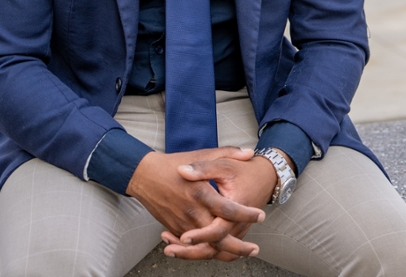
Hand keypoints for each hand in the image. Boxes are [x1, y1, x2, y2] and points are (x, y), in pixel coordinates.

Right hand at [125, 147, 263, 259]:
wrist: (144, 175)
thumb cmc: (173, 164)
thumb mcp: (202, 154)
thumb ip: (227, 153)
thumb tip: (250, 152)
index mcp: (201, 193)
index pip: (228, 210)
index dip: (246, 214)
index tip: (261, 216)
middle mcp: (192, 211)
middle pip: (218, 237)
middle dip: (238, 246)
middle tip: (254, 249)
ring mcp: (182, 223)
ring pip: (205, 246)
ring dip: (224, 252)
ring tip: (240, 253)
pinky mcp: (175, 229)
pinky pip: (192, 246)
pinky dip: (206, 250)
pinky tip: (220, 250)